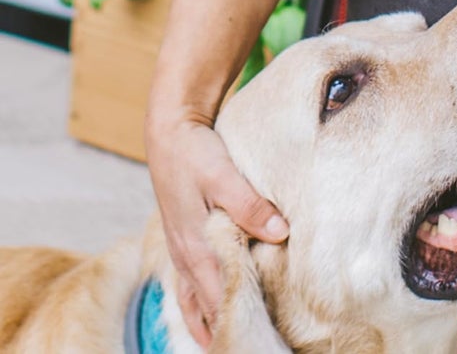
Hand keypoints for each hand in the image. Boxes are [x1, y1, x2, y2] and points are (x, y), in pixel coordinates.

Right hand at [146, 110, 288, 347]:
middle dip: (228, 332)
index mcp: (196, 246)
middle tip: (252, 350)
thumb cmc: (196, 153)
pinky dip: (199, 306)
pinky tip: (208, 316)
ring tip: (227, 348)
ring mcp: (182, 249)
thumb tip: (280, 234)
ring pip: (196, 300)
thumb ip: (251, 206)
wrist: (170, 132)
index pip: (219, 299)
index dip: (239, 323)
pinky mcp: (184, 238)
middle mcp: (186, 255)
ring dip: (211, 323)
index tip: (261, 342)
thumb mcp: (224, 175)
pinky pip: (190, 284)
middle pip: (208, 307)